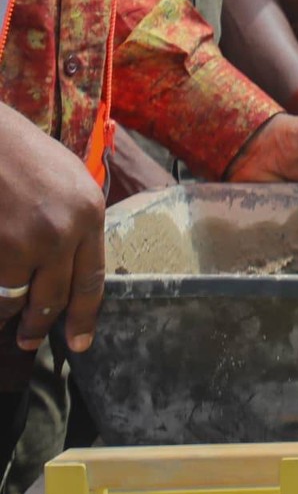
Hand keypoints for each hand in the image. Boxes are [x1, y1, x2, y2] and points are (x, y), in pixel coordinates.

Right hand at [0, 106, 104, 354]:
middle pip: (53, 299)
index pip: (92, 280)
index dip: (84, 316)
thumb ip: (73, 218)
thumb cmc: (18, 150)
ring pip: (14, 298)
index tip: (79, 343)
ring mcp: (23, 244)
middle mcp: (62, 233)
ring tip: (4, 318)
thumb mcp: (66, 177)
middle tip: (29, 341)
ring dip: (7, 311)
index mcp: (89, 213)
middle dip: (39, 326)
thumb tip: (69, 259)